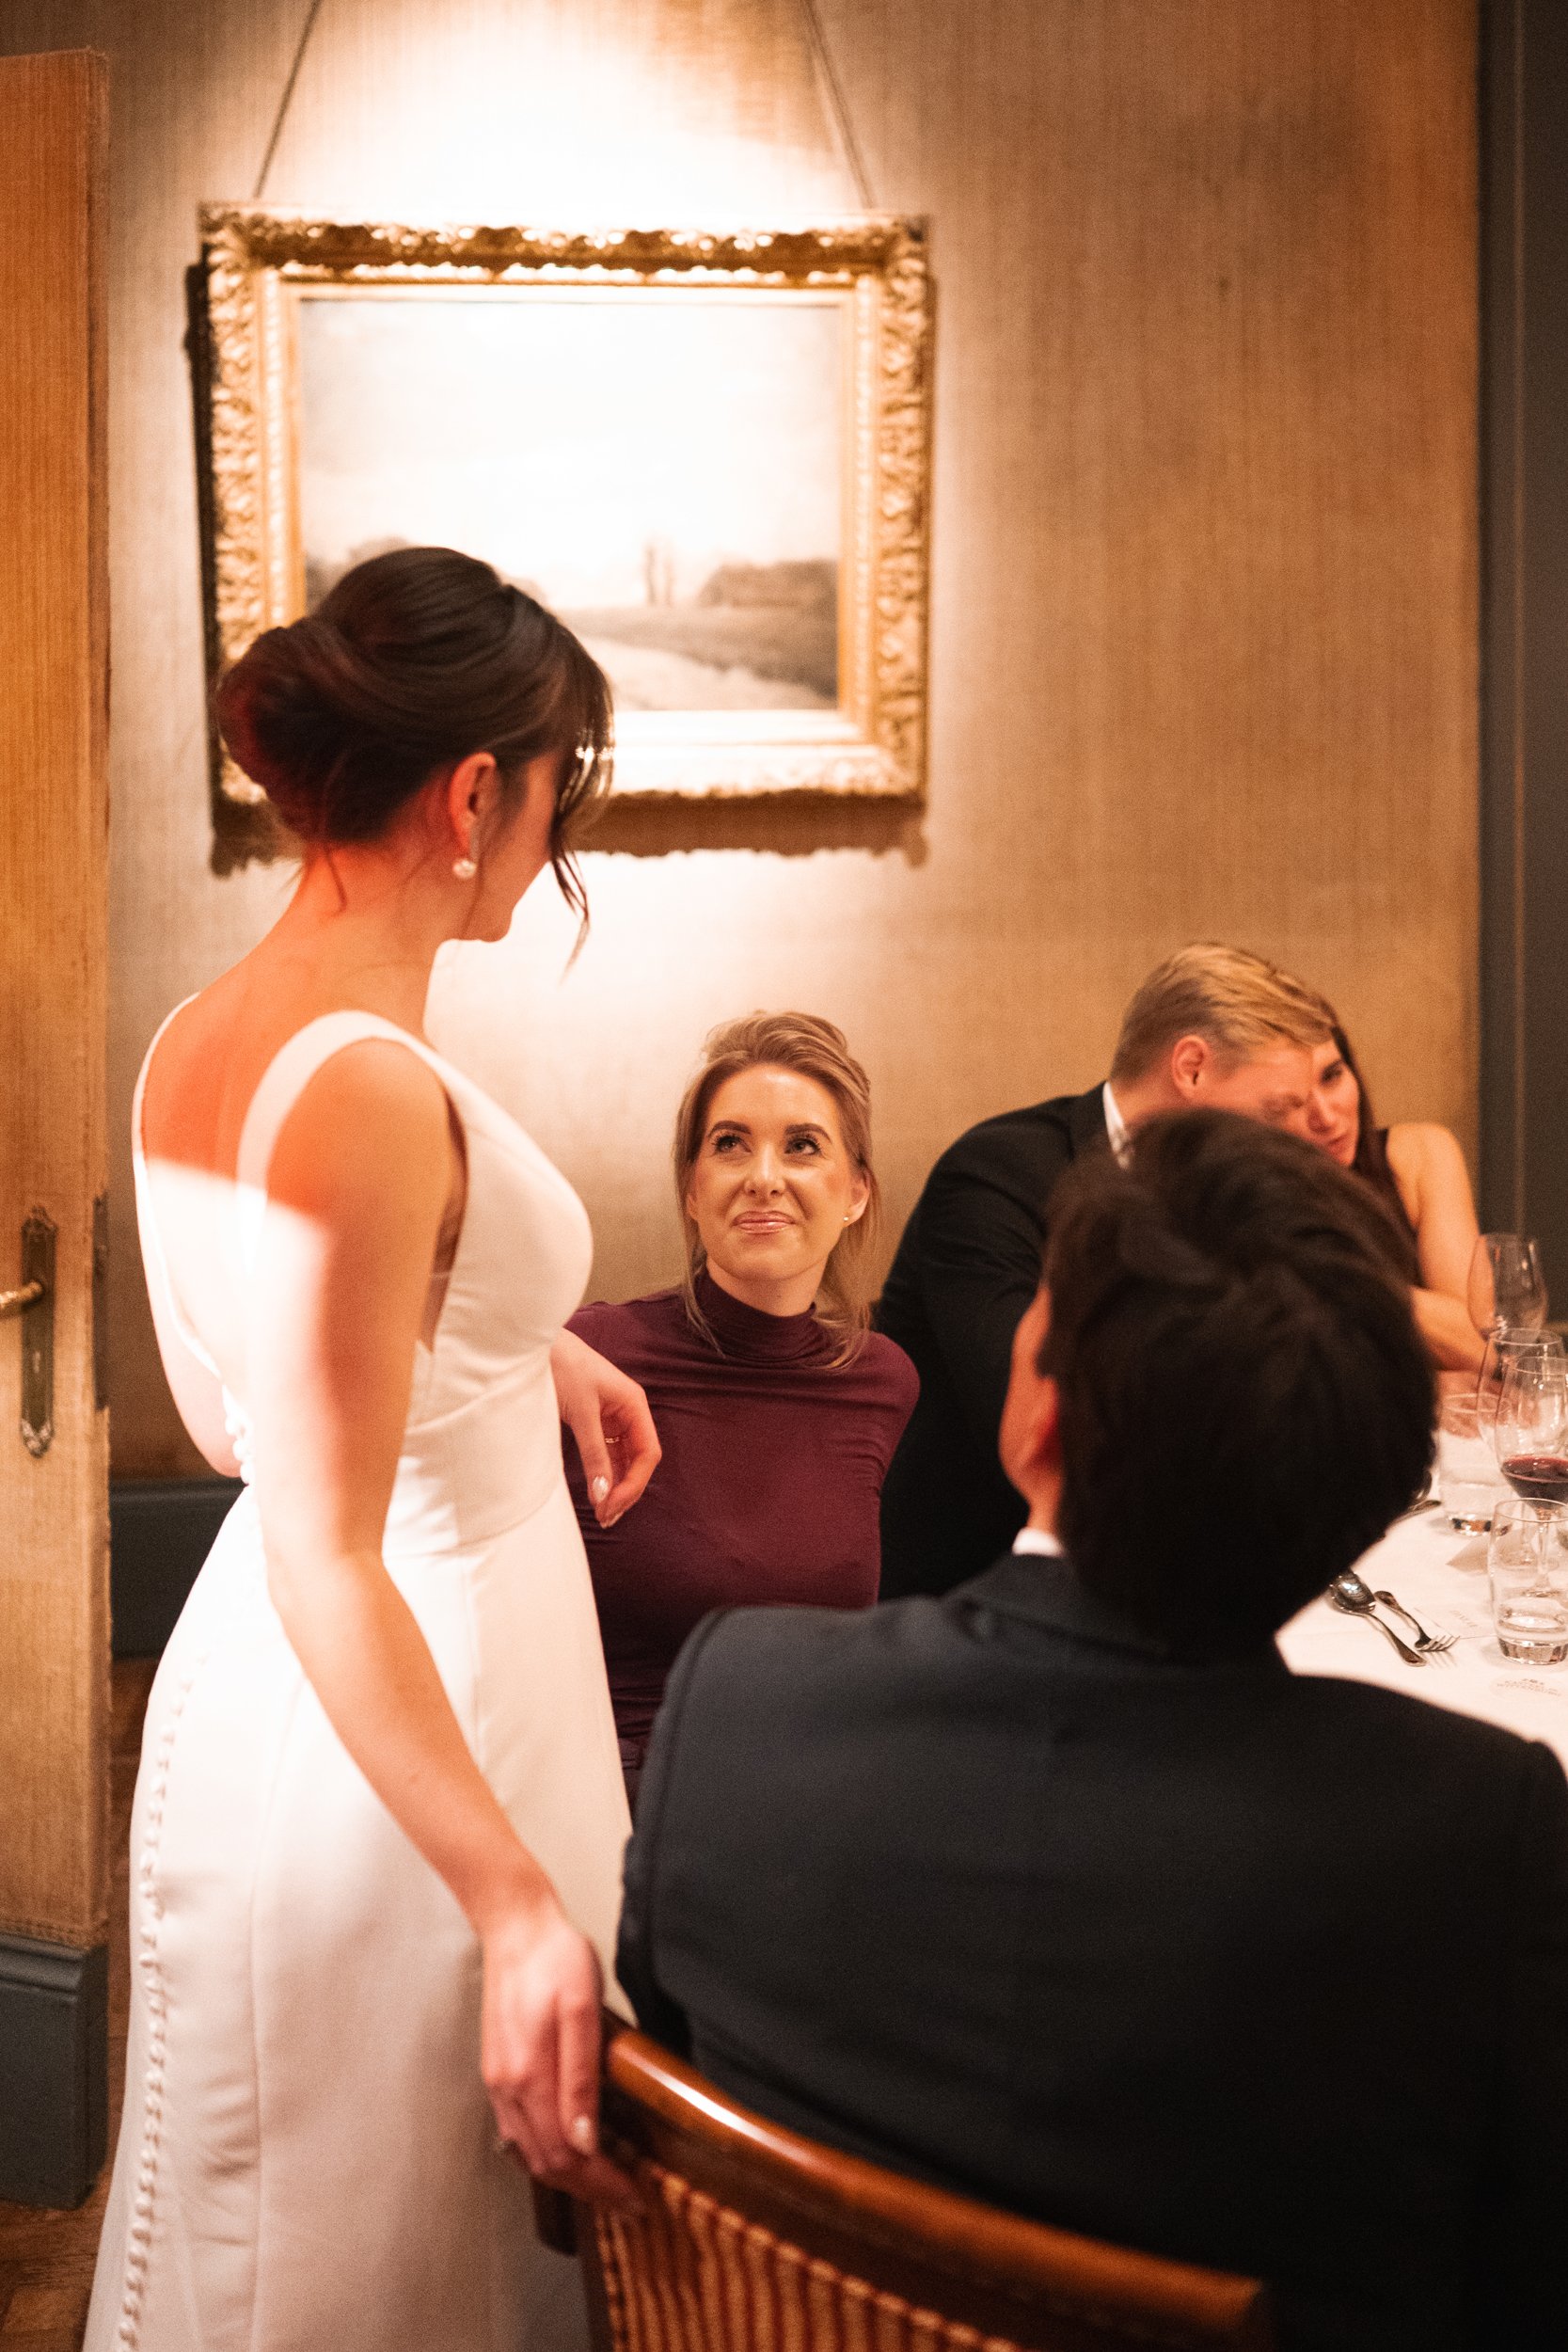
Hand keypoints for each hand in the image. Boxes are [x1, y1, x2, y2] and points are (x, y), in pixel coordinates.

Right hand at [481, 1896, 638, 2207]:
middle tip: (628, 2198)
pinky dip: (545, 2151)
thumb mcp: (581, 2008)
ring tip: (605, 2179)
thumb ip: (581, 2076)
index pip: (566, 2156)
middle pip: (545, 2164)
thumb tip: (586, 2142)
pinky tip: (568, 2146)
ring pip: (529, 2152)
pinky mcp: (496, 2072)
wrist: (515, 1927)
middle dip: (587, 2189)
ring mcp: (497, 2083)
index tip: (635, 2198)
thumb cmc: (556, 1958)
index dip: (601, 2184)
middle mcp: (507, 2089)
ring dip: (566, 2175)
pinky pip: (518, 2131)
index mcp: (529, 2077)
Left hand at [551, 1330, 660, 1525]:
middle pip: (638, 1459)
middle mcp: (628, 1411)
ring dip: (615, 1485)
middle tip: (606, 1517)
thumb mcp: (580, 1413)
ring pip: (623, 1459)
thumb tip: (603, 1495)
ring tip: (602, 1511)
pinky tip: (597, 1491)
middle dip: (626, 1489)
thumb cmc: (562, 1366)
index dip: (634, 1483)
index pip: (647, 1453)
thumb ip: (594, 1455)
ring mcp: (612, 1416)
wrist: (535, 1344)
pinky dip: (603, 1473)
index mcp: (634, 1404)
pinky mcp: (595, 1420)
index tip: (612, 1505)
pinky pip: (606, 1453)